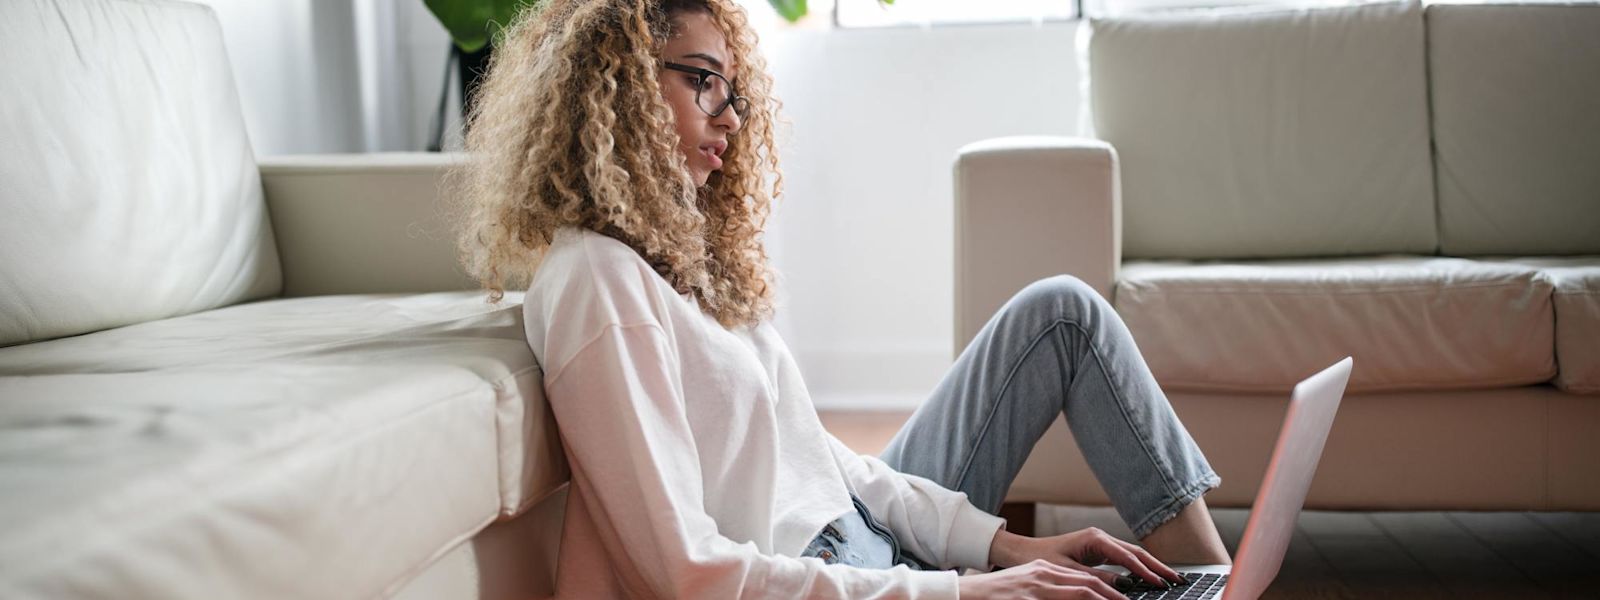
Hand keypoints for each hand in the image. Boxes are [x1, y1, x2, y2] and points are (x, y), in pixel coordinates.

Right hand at [958, 559, 1124, 598]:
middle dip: (1114, 596)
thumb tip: (1078, 596)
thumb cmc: (994, 596)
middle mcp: (1042, 575)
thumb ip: (1049, 592)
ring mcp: (1035, 587)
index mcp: (1044, 571)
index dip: (1109, 590)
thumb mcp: (1025, 589)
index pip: (1085, 578)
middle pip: (1088, 583)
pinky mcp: (1027, 598)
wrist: (963, 594)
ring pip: (1080, 592)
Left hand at [987, 527, 1185, 591]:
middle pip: (1136, 552)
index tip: (1161, 583)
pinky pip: (1124, 559)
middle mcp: (1100, 537)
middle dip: (1157, 566)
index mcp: (1094, 539)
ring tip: (1170, 579)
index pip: (1127, 556)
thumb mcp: (1068, 572)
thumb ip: (1096, 579)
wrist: (1022, 552)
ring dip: (1151, 566)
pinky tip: (1149, 578)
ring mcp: (1100, 543)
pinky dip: (1138, 568)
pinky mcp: (1098, 550)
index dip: (1145, 571)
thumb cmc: (1040, 559)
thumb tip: (1123, 587)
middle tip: (1177, 580)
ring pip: (1132, 555)